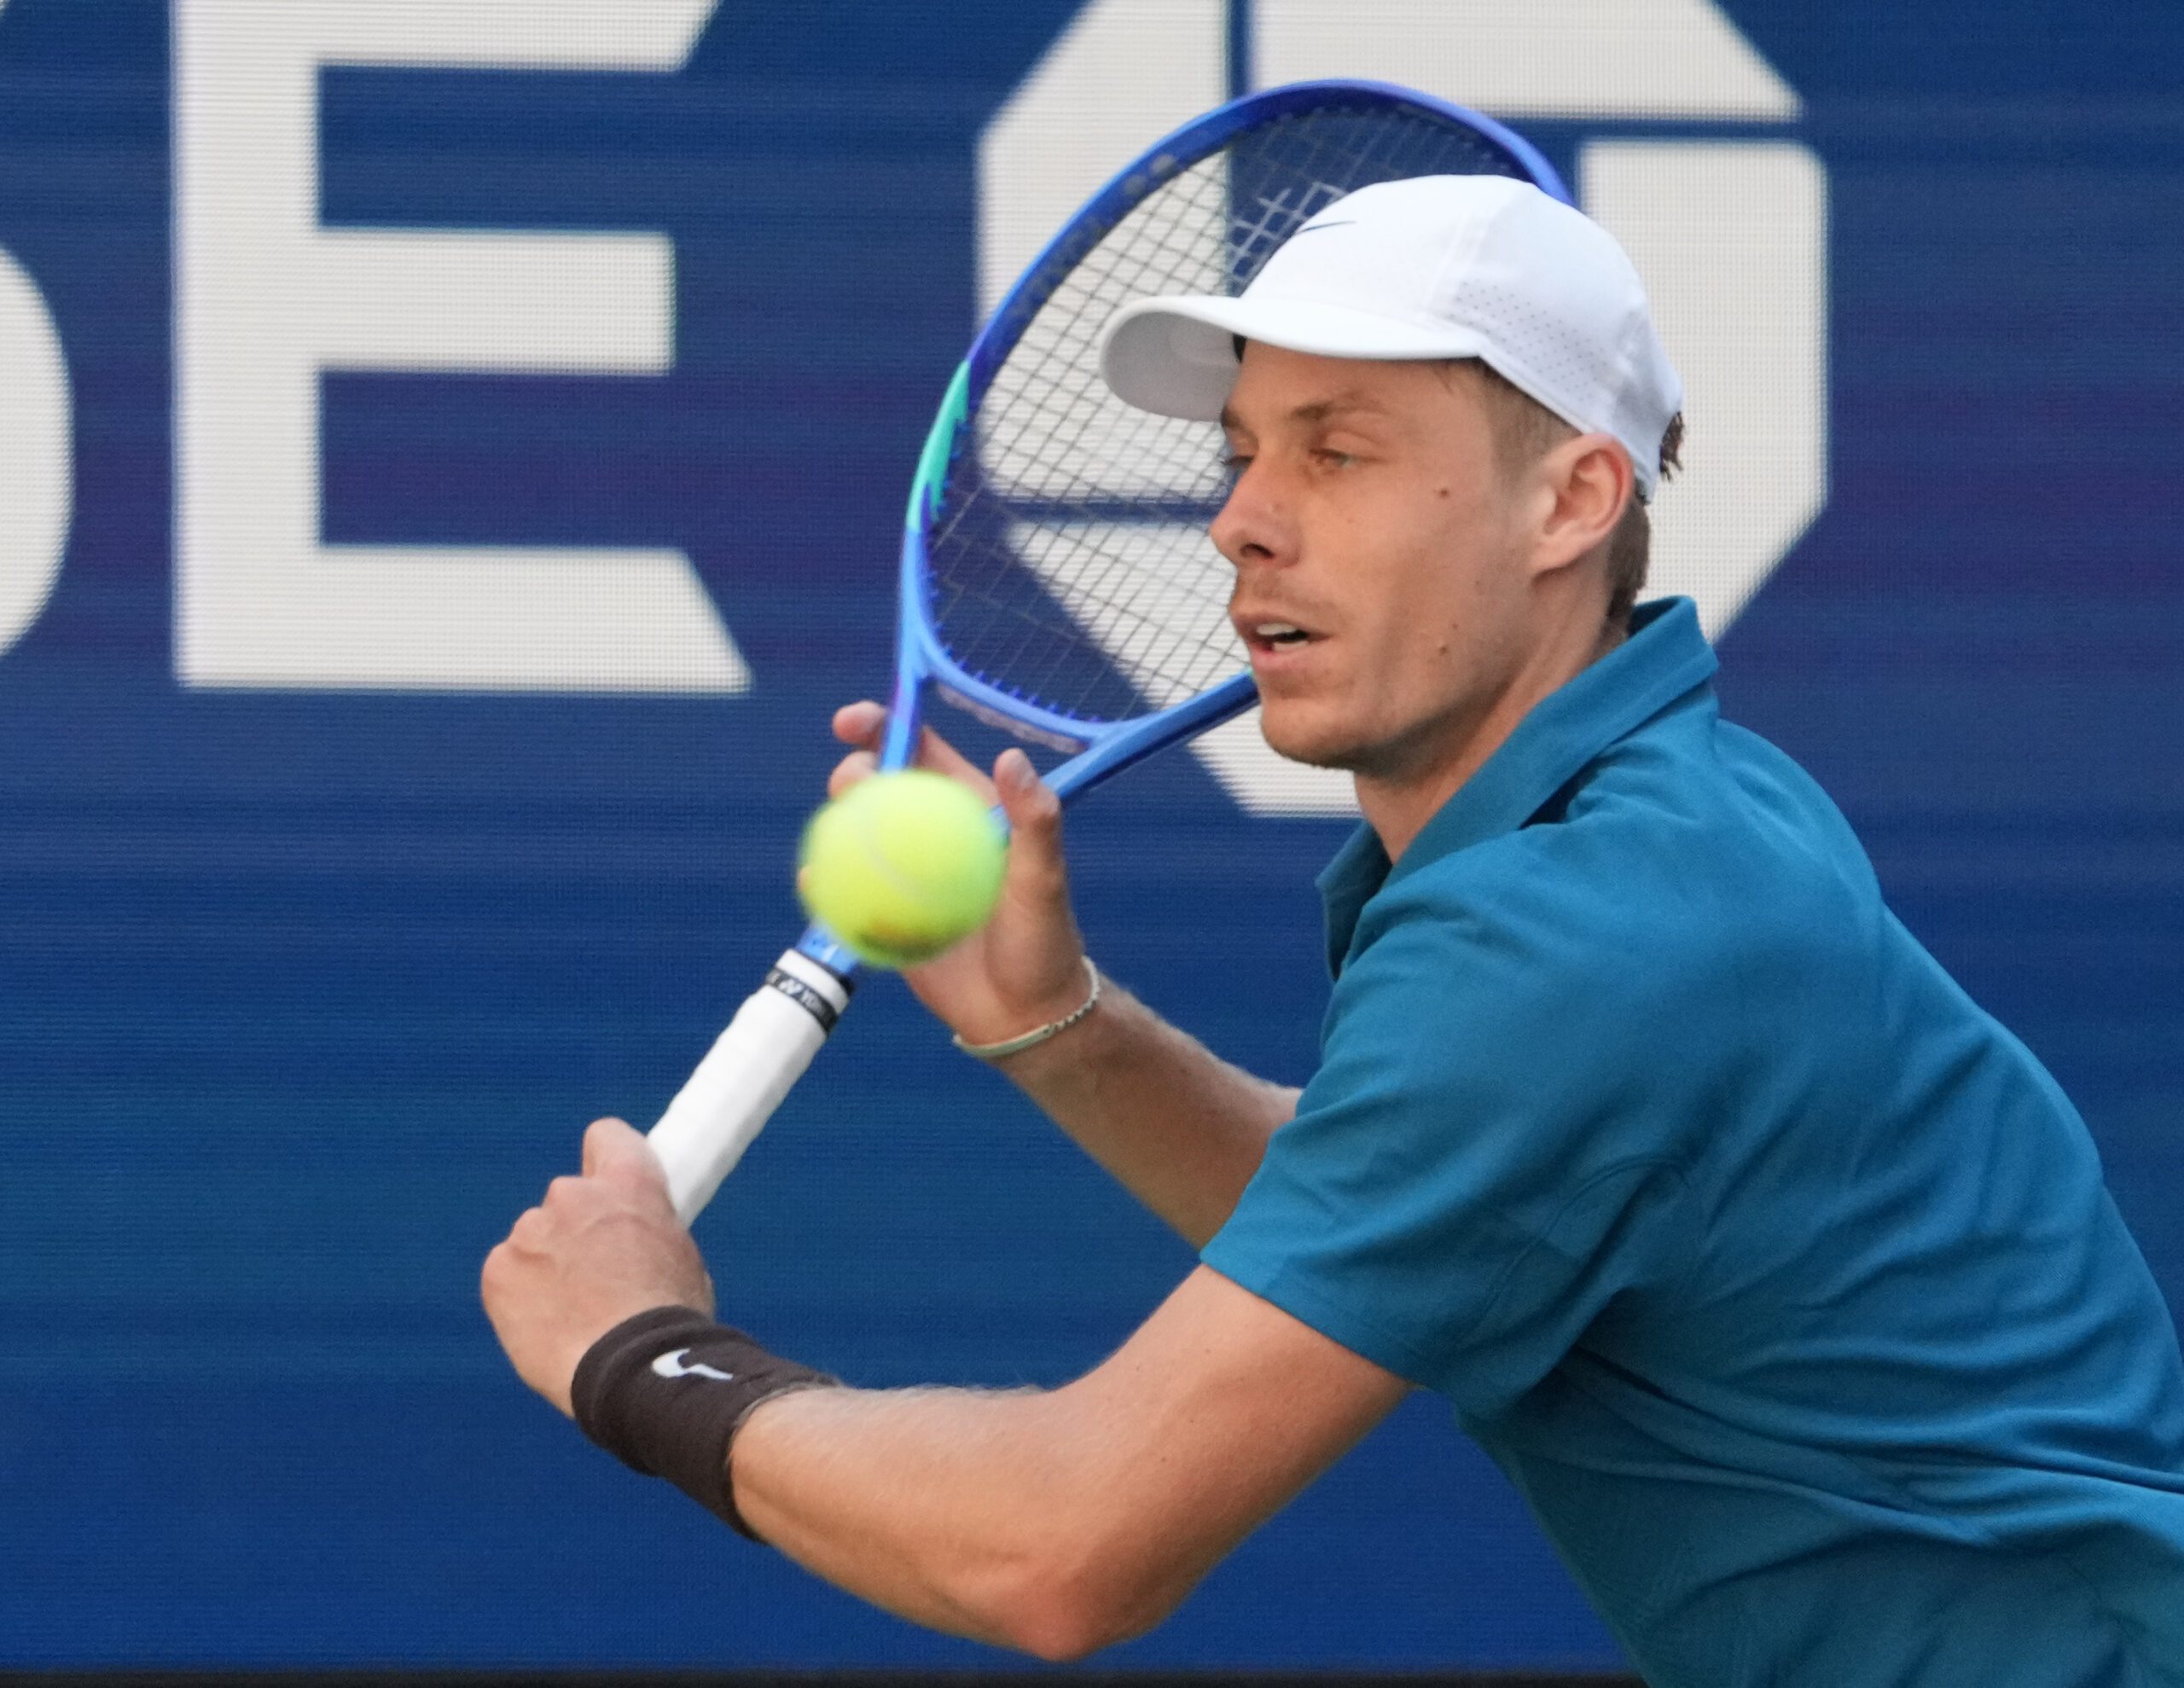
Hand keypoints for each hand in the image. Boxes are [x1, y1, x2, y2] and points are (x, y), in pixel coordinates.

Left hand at [481, 1117, 714, 1416]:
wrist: (627, 1370)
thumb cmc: (668, 1323)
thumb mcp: (679, 1257)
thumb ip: (645, 1231)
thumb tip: (633, 1243)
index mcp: (629, 1182)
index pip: (606, 1135)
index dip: (607, 1160)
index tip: (608, 1189)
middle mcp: (573, 1194)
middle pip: (567, 1199)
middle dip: (577, 1230)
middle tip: (598, 1277)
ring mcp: (529, 1231)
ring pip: (534, 1241)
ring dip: (548, 1266)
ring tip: (575, 1316)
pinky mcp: (498, 1270)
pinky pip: (507, 1275)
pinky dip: (521, 1297)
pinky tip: (547, 1329)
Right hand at [828, 702, 1091, 1048]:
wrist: (1022, 1018)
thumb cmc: (1044, 943)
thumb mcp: (1044, 881)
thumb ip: (1035, 822)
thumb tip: (1011, 756)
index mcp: (970, 810)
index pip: (923, 753)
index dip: (885, 726)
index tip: (852, 722)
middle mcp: (933, 835)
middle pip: (880, 787)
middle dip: (854, 771)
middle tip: (850, 786)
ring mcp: (905, 875)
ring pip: (857, 834)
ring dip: (834, 823)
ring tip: (831, 829)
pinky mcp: (885, 913)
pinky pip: (845, 891)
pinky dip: (825, 881)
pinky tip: (814, 880)